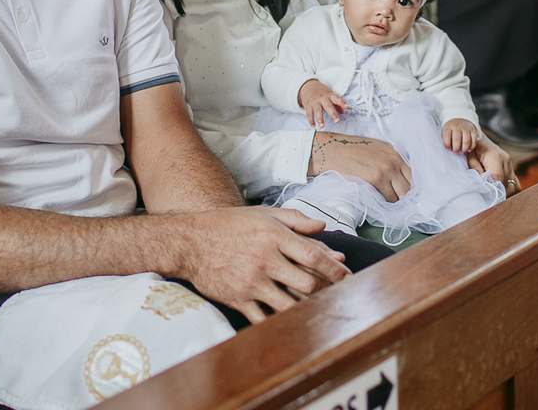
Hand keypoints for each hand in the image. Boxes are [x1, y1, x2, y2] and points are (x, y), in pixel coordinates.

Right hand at [174, 207, 349, 323]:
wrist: (189, 241)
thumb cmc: (228, 225)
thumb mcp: (263, 214)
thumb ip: (295, 220)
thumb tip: (322, 227)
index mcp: (274, 236)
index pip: (313, 255)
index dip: (335, 268)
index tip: (348, 276)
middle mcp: (264, 259)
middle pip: (306, 283)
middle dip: (326, 291)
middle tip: (338, 295)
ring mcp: (250, 282)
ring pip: (289, 304)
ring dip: (308, 309)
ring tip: (320, 310)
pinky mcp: (237, 300)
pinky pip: (264, 319)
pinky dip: (280, 323)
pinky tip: (292, 324)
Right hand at [298, 79, 346, 127]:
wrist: (308, 86)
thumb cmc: (322, 92)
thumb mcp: (330, 95)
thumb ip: (337, 104)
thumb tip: (343, 112)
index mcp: (329, 95)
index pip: (336, 98)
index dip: (341, 102)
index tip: (346, 106)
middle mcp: (322, 98)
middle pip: (328, 106)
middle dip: (332, 114)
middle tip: (337, 121)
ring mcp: (314, 102)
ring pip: (317, 110)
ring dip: (320, 119)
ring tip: (322, 126)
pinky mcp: (308, 105)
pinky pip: (309, 113)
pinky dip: (311, 120)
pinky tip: (313, 125)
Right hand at [310, 131, 412, 200]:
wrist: (332, 150)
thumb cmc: (352, 148)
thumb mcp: (377, 146)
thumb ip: (391, 156)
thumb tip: (401, 170)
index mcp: (395, 154)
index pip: (414, 176)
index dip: (412, 187)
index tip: (409, 195)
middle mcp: (393, 162)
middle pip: (410, 188)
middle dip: (405, 197)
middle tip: (399, 202)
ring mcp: (385, 171)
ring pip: (399, 196)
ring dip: (394, 201)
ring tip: (387, 202)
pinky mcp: (375, 180)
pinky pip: (387, 199)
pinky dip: (385, 203)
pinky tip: (379, 201)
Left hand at [442, 118, 477, 152]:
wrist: (459, 119)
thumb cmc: (450, 129)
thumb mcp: (444, 132)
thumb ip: (446, 140)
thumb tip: (449, 149)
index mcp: (449, 127)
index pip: (447, 138)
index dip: (447, 146)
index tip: (448, 149)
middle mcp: (457, 127)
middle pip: (457, 140)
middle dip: (456, 149)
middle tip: (455, 152)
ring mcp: (466, 128)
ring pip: (467, 141)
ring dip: (464, 149)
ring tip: (462, 151)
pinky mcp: (472, 130)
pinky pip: (474, 140)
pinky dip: (472, 147)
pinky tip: (468, 149)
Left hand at [465, 136, 518, 195]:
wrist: (480, 138)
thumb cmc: (473, 148)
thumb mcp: (470, 157)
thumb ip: (475, 169)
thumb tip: (481, 183)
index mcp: (495, 157)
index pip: (497, 178)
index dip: (492, 189)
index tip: (485, 196)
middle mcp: (506, 161)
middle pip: (506, 184)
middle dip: (498, 194)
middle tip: (488, 200)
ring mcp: (510, 165)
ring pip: (513, 186)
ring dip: (505, 194)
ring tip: (494, 199)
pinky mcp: (511, 168)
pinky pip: (516, 184)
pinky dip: (510, 191)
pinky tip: (503, 195)